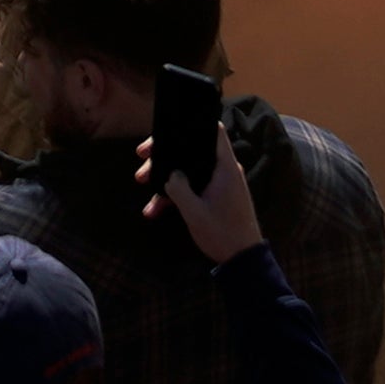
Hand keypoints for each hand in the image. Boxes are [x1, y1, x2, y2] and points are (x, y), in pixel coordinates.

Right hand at [138, 133, 264, 259]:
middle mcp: (224, 170)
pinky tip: (155, 209)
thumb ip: (179, 188)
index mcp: (225, 167)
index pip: (214, 131)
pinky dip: (176, 194)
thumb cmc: (222, 233)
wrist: (242, 259)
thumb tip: (170, 173)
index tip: (168, 129)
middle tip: (142, 157)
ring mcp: (220, 183)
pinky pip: (193, 187)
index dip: (192, 124)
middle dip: (166, 154)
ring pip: (189, 170)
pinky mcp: (216, 196)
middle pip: (193, 150)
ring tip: (142, 183)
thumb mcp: (194, 212)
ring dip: (166, 177)